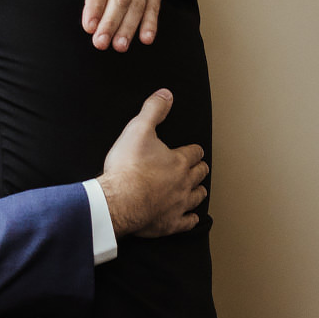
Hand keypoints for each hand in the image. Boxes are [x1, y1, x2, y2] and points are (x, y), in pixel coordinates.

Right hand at [96, 89, 208, 237]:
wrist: (118, 200)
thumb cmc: (127, 167)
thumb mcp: (137, 130)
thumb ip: (153, 111)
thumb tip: (166, 94)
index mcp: (178, 161)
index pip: (194, 152)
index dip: (194, 150)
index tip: (194, 150)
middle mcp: (184, 183)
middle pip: (199, 174)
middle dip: (199, 169)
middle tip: (198, 167)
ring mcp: (179, 204)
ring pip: (197, 197)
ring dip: (198, 191)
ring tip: (198, 189)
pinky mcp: (170, 223)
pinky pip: (187, 222)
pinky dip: (191, 219)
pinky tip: (192, 218)